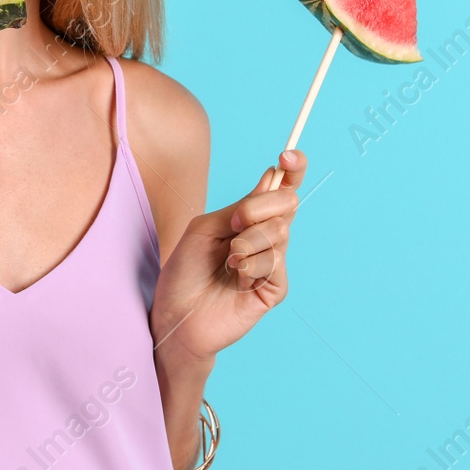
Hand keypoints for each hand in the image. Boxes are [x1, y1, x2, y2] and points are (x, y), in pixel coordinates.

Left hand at [150, 149, 304, 363]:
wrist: (175, 315)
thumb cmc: (185, 272)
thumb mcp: (205, 227)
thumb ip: (239, 207)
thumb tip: (271, 178)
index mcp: (250, 220)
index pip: (282, 189)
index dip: (293, 169)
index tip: (288, 155)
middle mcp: (265, 238)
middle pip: (287, 204)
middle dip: (258, 208)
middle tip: (233, 224)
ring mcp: (272, 264)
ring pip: (279, 233)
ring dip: (246, 243)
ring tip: (228, 261)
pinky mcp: (274, 289)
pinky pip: (274, 263)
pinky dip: (251, 266)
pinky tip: (237, 278)